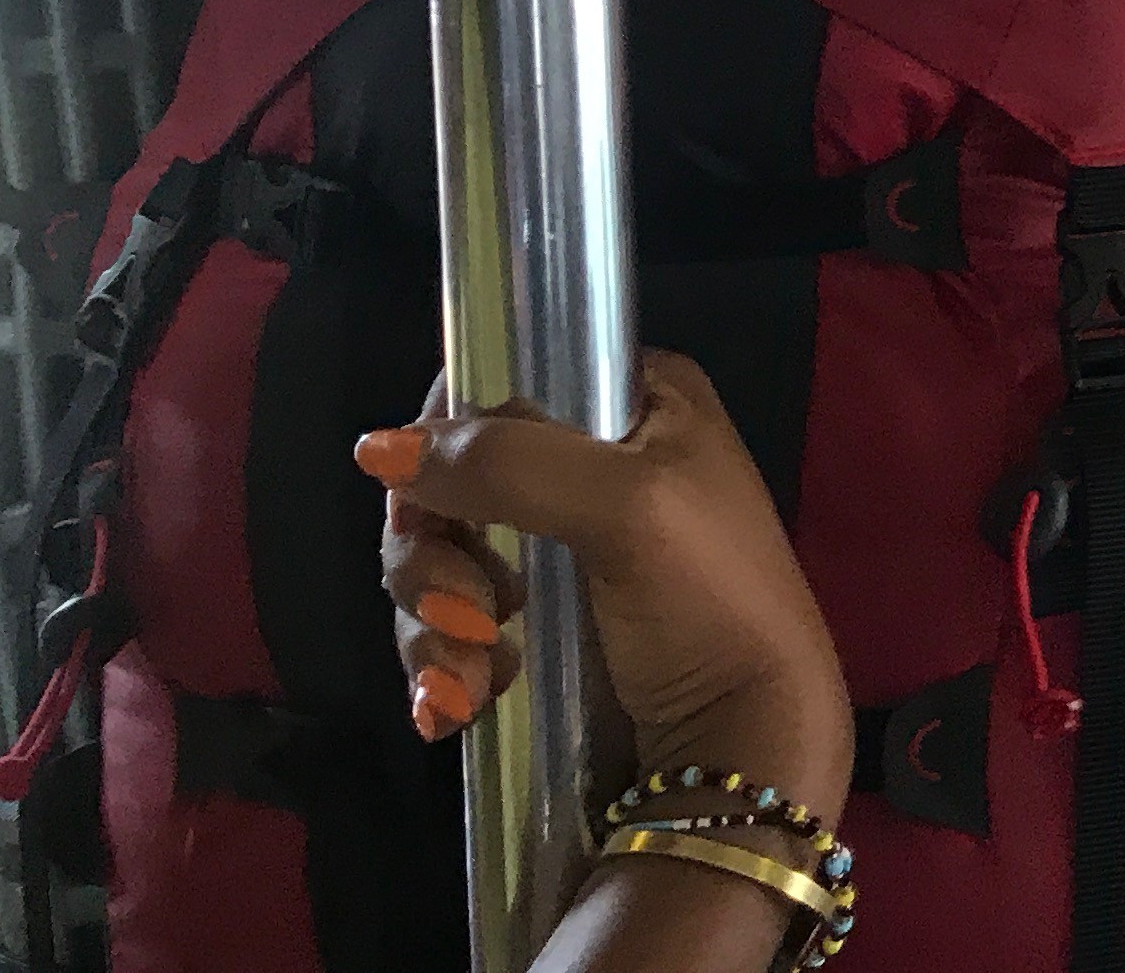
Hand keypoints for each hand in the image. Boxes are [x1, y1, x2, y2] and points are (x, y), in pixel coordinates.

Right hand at [360, 353, 850, 822]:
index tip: (425, 501)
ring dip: (432, 629)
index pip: (502, 382)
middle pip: (452, 483)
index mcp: (636, 401)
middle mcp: (595, 462)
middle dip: (433, 561)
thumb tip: (379, 448)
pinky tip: (458, 708)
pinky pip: (453, 628)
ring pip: (441, 562)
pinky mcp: (541, 626)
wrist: (745, 741)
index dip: (444, 441)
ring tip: (466, 683)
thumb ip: (509, 464)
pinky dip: (443, 668)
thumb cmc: (707, 600)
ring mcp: (563, 548)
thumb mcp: (626, 506)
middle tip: (464, 620)